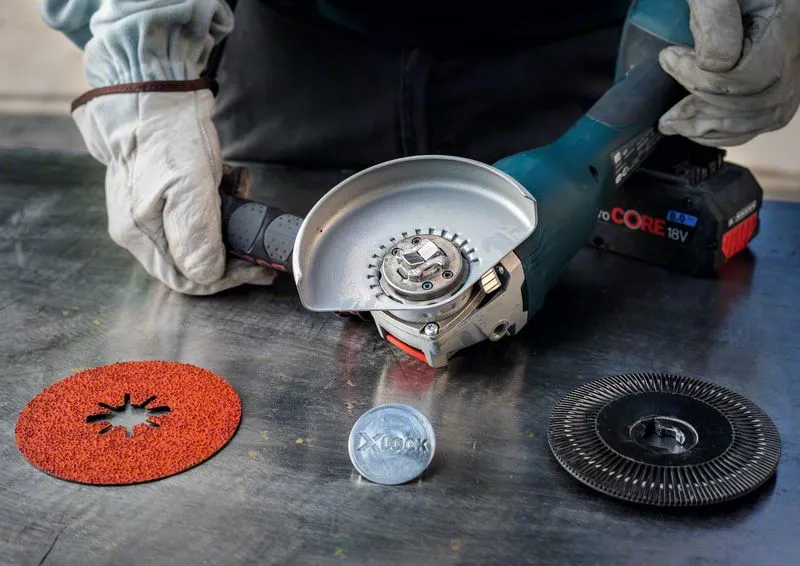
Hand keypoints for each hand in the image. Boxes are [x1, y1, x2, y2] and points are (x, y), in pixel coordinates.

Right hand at [72, 81, 275, 294]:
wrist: (154, 91)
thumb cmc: (168, 137)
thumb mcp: (189, 189)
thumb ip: (197, 236)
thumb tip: (207, 275)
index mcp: (139, 234)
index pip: (185, 279)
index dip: (224, 279)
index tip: (256, 269)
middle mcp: (139, 228)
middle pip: (192, 262)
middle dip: (230, 255)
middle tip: (260, 249)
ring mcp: (150, 209)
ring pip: (198, 237)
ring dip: (227, 225)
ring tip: (245, 200)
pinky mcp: (164, 191)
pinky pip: (197, 212)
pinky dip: (220, 203)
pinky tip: (233, 182)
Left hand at [658, 0, 799, 145]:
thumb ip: (715, 17)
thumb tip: (712, 62)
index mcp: (785, 25)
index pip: (752, 77)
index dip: (704, 80)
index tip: (668, 59)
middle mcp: (795, 52)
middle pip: (758, 103)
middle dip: (703, 111)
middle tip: (666, 114)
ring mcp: (792, 70)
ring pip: (760, 118)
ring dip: (710, 128)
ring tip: (673, 125)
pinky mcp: (779, 84)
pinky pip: (761, 121)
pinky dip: (726, 133)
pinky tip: (696, 131)